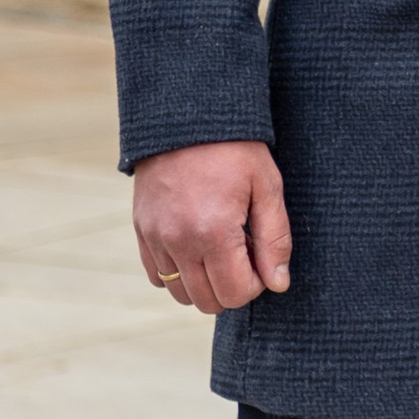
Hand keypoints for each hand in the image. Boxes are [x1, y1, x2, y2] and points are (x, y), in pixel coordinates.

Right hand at [133, 143, 290, 312]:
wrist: (186, 117)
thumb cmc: (235, 150)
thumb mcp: (267, 187)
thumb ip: (275, 240)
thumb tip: (278, 284)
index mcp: (213, 232)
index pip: (235, 294)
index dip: (256, 285)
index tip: (261, 259)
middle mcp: (178, 240)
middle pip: (207, 301)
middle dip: (232, 287)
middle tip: (244, 255)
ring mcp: (154, 237)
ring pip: (180, 293)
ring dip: (204, 283)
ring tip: (220, 250)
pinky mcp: (141, 229)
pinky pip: (156, 275)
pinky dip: (178, 272)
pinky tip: (196, 247)